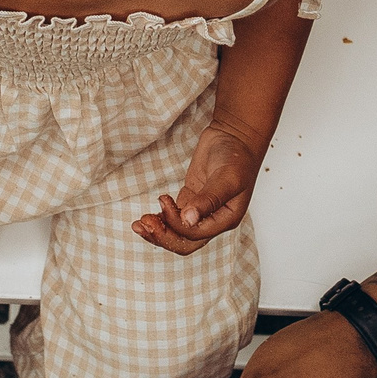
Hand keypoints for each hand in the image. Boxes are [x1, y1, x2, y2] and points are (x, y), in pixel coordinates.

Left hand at [134, 121, 258, 254]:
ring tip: (138, 224)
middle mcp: (213, 220)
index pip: (196, 234)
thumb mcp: (226, 178)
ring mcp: (200, 210)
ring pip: (177, 232)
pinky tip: (147, 216)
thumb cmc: (238, 156)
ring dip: (158, 231)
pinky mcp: (190, 199)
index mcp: (225, 219)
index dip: (176, 224)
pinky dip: (160, 219)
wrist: (235, 135)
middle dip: (163, 236)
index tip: (164, 202)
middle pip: (185, 242)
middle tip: (143, 223)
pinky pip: (173, 217)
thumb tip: (188, 219)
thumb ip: (208, 200)